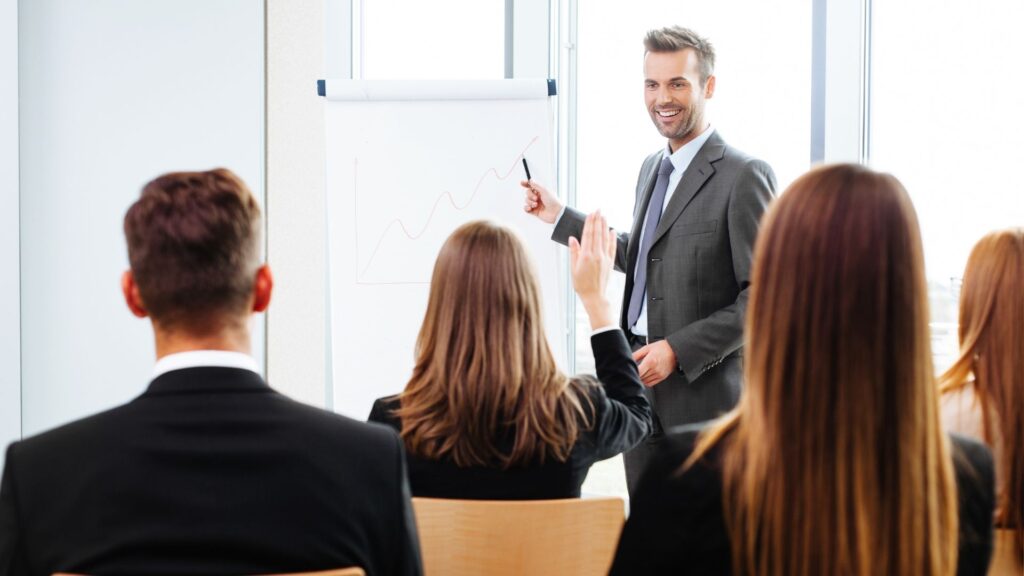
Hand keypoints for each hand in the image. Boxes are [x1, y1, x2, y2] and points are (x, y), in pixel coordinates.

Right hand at [521, 179, 562, 223]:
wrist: (556, 213)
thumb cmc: (553, 201)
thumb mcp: (544, 191)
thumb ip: (536, 185)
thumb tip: (530, 180)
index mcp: (541, 191)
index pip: (531, 186)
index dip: (526, 184)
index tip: (521, 183)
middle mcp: (538, 197)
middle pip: (528, 193)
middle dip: (530, 195)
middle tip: (536, 198)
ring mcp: (536, 204)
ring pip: (527, 200)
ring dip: (530, 202)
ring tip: (536, 205)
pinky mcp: (534, 211)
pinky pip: (526, 208)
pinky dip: (527, 208)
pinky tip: (530, 208)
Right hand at [569, 211, 615, 328]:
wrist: (594, 296)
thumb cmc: (581, 284)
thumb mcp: (573, 268)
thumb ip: (574, 252)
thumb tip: (573, 238)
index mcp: (586, 256)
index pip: (588, 235)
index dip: (589, 223)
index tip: (590, 214)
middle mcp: (596, 255)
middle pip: (597, 234)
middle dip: (597, 220)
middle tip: (598, 209)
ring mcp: (605, 258)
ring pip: (605, 238)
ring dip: (604, 226)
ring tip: (604, 216)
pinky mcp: (610, 262)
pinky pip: (612, 247)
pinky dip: (613, 238)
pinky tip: (612, 231)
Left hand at [632, 340, 676, 386]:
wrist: (674, 350)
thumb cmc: (662, 348)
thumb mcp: (646, 348)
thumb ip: (636, 354)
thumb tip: (628, 359)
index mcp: (650, 362)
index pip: (638, 372)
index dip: (633, 372)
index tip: (630, 370)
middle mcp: (655, 369)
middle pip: (640, 378)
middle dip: (636, 375)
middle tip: (634, 370)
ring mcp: (659, 374)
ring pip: (644, 382)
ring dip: (640, 378)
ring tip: (640, 372)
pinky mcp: (662, 377)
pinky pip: (650, 384)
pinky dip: (645, 381)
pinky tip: (645, 375)